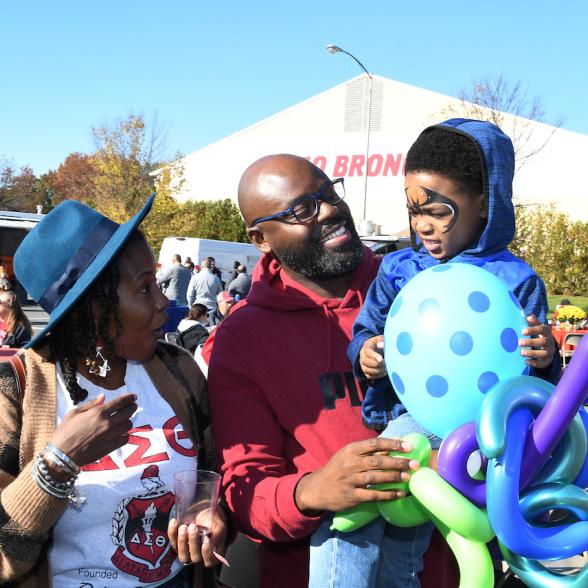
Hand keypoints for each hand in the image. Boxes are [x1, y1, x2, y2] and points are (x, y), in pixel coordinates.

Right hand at [49, 393, 136, 467]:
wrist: (62, 456)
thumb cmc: (65, 432)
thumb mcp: (74, 413)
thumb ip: (91, 404)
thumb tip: (103, 397)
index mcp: (98, 413)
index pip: (120, 402)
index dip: (130, 398)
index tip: (134, 396)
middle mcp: (108, 423)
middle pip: (129, 412)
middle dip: (132, 407)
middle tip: (132, 406)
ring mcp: (111, 436)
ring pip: (129, 425)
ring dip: (128, 420)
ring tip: (124, 419)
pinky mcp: (111, 447)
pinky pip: (125, 438)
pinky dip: (125, 434)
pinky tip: (120, 432)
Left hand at [168, 507, 228, 566]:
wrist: (205, 513)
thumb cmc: (214, 522)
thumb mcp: (219, 526)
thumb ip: (217, 534)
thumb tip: (210, 541)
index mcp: (213, 555)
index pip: (209, 561)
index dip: (207, 552)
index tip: (206, 539)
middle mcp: (199, 556)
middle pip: (195, 557)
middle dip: (193, 542)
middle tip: (193, 527)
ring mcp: (188, 552)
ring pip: (183, 554)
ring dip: (182, 540)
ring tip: (184, 526)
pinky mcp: (177, 545)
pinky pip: (173, 541)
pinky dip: (172, 532)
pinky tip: (174, 522)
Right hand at [294, 437, 419, 515]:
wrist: (317, 488)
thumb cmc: (338, 469)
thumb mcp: (349, 455)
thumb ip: (372, 450)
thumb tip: (397, 442)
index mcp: (350, 450)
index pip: (374, 444)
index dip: (392, 444)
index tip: (408, 447)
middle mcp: (350, 463)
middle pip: (378, 461)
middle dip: (398, 462)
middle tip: (414, 464)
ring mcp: (350, 480)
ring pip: (376, 478)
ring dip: (395, 477)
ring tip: (409, 477)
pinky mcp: (351, 496)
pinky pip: (373, 495)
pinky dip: (388, 494)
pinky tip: (400, 494)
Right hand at [359, 335, 386, 378]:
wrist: (378, 349)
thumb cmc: (381, 343)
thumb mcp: (382, 339)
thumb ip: (382, 341)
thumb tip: (381, 345)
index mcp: (366, 346)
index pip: (367, 351)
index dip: (374, 356)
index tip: (381, 359)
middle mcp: (362, 355)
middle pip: (364, 361)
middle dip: (376, 364)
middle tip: (386, 364)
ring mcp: (362, 363)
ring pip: (366, 369)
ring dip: (377, 371)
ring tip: (386, 369)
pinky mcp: (365, 370)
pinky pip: (369, 376)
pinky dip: (377, 375)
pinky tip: (384, 372)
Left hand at [518, 314, 555, 368]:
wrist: (549, 347)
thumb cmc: (539, 334)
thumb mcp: (537, 327)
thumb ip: (533, 322)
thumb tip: (528, 317)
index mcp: (546, 332)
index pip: (542, 329)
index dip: (533, 330)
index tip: (523, 331)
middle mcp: (550, 342)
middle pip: (543, 342)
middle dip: (531, 342)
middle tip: (519, 343)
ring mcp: (550, 352)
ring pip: (543, 353)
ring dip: (532, 353)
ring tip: (521, 353)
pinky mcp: (547, 361)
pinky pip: (542, 363)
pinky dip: (534, 363)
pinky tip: (526, 362)